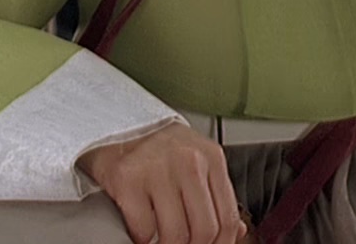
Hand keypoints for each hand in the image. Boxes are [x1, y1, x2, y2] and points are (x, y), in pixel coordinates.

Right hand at [77, 121, 247, 243]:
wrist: (119, 124)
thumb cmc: (161, 146)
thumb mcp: (199, 161)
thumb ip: (217, 193)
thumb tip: (236, 231)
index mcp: (212, 159)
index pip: (228, 215)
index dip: (222, 243)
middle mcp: (189, 163)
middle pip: (204, 229)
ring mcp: (158, 171)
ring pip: (175, 233)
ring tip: (163, 242)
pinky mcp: (127, 181)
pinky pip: (143, 228)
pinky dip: (143, 239)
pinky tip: (143, 233)